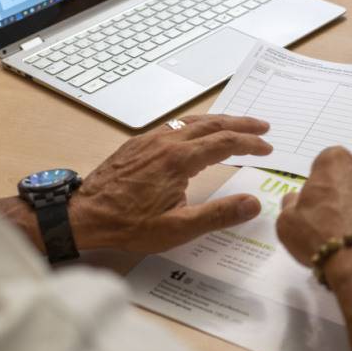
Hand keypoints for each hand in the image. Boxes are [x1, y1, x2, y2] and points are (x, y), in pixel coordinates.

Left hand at [70, 114, 272, 252]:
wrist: (84, 216)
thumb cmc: (128, 225)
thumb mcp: (178, 229)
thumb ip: (218, 215)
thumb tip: (253, 204)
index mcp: (179, 160)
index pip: (225, 143)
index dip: (250, 144)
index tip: (267, 149)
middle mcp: (166, 143)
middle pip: (212, 124)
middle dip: (241, 124)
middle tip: (263, 128)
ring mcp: (150, 141)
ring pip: (193, 121)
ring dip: (220, 121)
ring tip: (238, 125)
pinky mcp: (138, 145)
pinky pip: (175, 126)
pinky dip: (197, 125)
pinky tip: (198, 133)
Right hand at [276, 147, 351, 285]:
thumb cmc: (322, 236)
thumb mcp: (286, 222)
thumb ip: (290, 204)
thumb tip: (295, 201)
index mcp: (336, 161)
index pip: (323, 164)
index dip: (317, 185)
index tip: (313, 203)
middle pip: (349, 176)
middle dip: (341, 192)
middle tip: (329, 219)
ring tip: (349, 235)